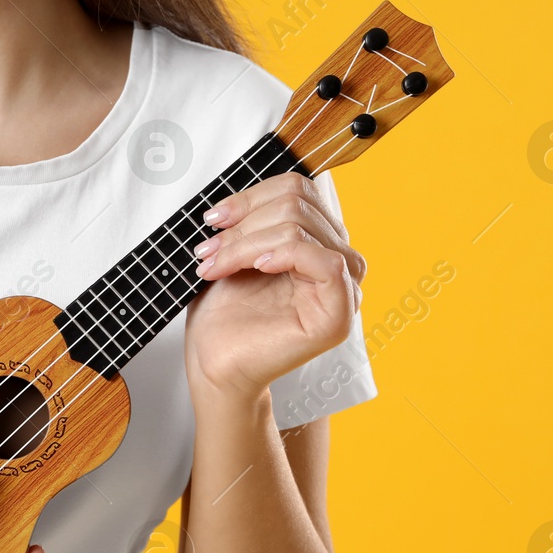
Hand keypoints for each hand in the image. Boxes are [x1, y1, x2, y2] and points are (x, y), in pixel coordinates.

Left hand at [183, 172, 364, 401]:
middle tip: (208, 251)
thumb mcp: (236, 251)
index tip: (214, 219)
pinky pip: (325, 261)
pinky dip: (283, 254)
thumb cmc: (224, 315)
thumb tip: (244, 192)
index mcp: (317, 243)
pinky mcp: (339, 314)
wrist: (215, 363)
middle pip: (298, 203)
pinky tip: (257, 268)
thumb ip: (253, 217)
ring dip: (246, 243)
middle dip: (243, 224)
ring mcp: (344, 288)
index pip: (299, 190)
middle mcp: (337, 261)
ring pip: (300, 228)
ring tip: (216, 265)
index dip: (252, 197)